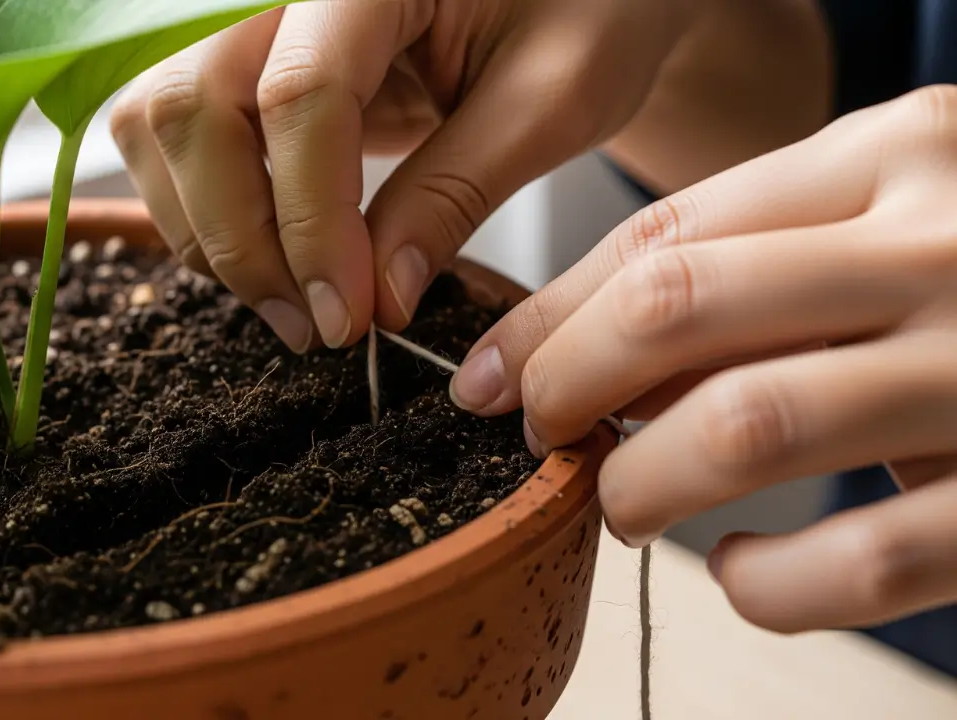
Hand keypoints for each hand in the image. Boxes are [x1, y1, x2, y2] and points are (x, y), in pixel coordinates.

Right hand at [109, 0, 700, 351]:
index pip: (301, 94)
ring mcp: (250, 8)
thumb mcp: (555, 97)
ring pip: (158, 119)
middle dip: (243, 238)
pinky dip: (198, 204)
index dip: (313, 223)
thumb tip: (377, 298)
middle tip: (316, 328)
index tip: (350, 317)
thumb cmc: (592, 5)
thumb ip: (457, 190)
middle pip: (195, 105)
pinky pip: (167, 127)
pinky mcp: (242, 49)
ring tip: (294, 304)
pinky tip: (269, 254)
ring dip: (210, 229)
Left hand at [452, 86, 956, 632]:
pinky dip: (761, 585)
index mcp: (896, 154)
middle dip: (568, 385)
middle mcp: (947, 244)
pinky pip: (855, 562)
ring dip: (641, 483)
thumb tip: (549, 350)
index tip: (488, 377)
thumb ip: (744, 263)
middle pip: (679, 308)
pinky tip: (740, 570)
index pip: (665, 233)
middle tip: (541, 436)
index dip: (549, 316)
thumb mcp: (882, 222)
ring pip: (744, 427)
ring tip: (626, 502)